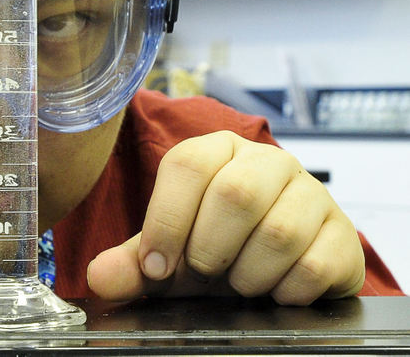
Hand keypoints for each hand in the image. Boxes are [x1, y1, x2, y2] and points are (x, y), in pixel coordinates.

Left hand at [87, 130, 365, 304]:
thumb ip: (134, 262)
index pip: (187, 164)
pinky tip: (274, 290)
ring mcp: (312, 193)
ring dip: (248, 274)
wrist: (282, 267)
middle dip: (209, 248)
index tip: (156, 266)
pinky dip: (284, 292)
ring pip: (278, 232)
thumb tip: (98, 277)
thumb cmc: (219, 248)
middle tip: (205, 272)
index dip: (166, 219)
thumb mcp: (172, 253)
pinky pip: (313, 266)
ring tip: (239, 282)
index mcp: (218, 150)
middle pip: (236, 194)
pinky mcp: (343, 233)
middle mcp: (268, 161)